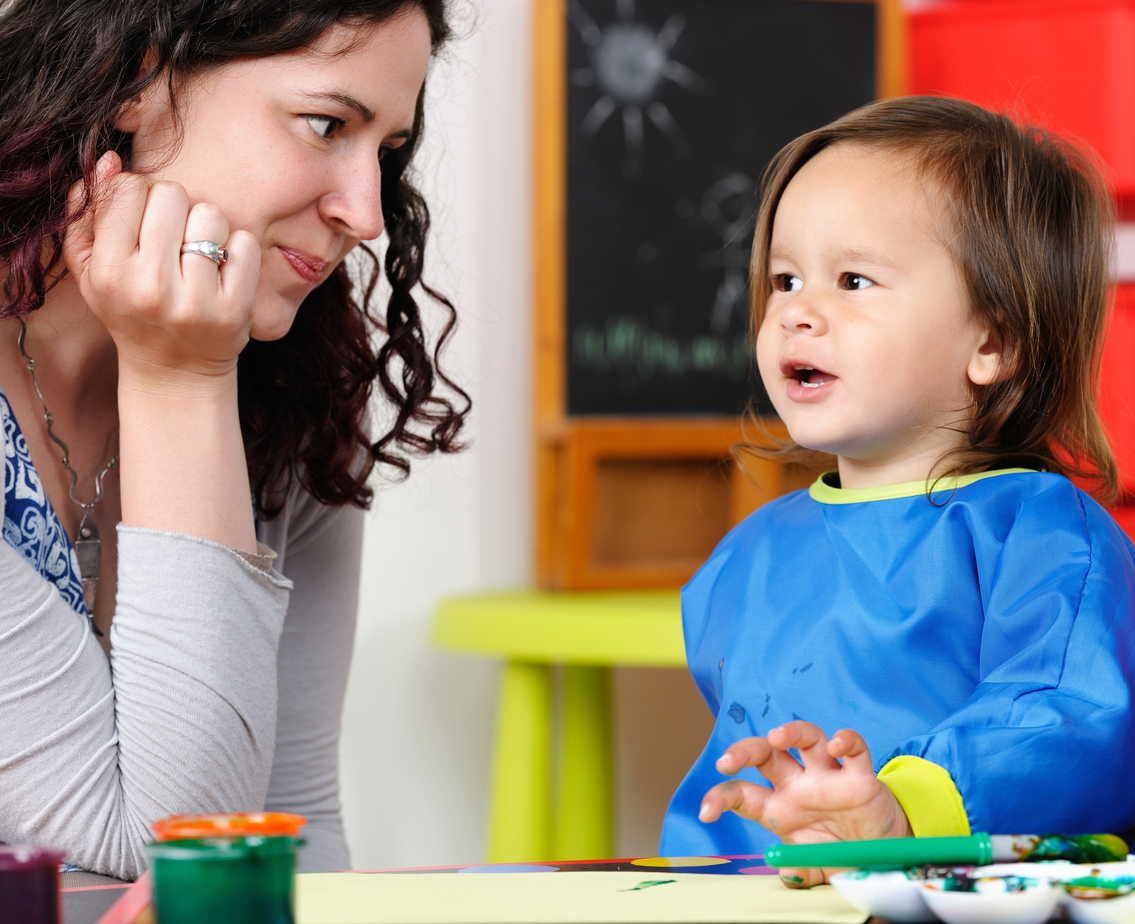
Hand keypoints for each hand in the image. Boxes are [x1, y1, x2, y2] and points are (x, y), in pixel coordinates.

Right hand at [63, 151, 260, 386]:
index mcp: (108, 272)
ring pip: (210, 214)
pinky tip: (223, 271)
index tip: (143, 220)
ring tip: (197, 255)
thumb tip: (108, 161)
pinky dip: (238, 250)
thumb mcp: (93, 270)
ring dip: (207, 227)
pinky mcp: (235, 309)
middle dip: (174, 208)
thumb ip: (88, 213)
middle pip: (171, 193)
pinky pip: (245, 243)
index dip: (139, 195)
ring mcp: (195, 300)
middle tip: (173, 238)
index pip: (128, 189)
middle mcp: (149, 286)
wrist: (174, 371)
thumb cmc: (131, 310)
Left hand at [698, 721, 910, 887]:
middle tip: (727, 762)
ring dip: (791, 732)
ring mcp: (828, 778)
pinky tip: (837, 746)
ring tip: (778, 737)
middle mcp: (799, 786)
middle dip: (743, 751)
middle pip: (766, 754)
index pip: (741, 794)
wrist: (882, 853)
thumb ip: (800, 873)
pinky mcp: (860, 777)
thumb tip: (786, 874)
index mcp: (779, 809)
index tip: (706, 812)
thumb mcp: (815, 868)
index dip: (720, 798)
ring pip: (807, 738)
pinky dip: (847, 741)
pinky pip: (855, 749)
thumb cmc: (839, 853)